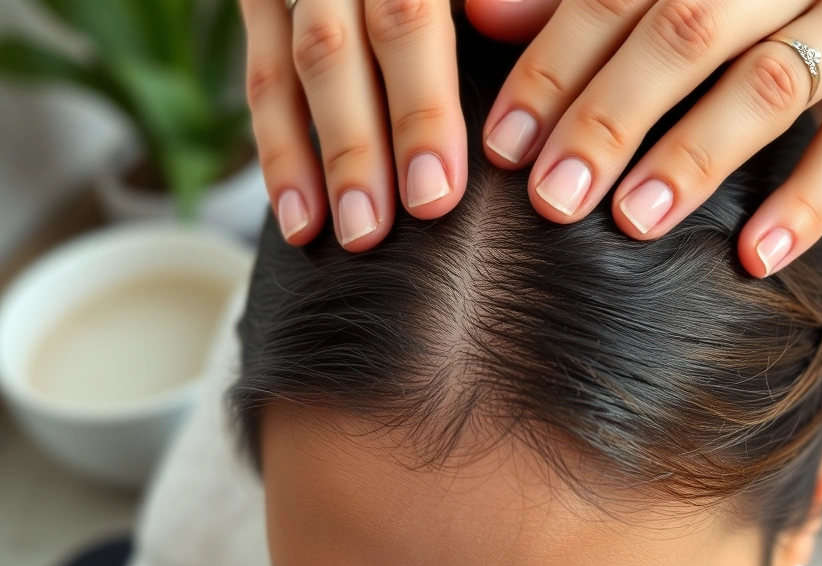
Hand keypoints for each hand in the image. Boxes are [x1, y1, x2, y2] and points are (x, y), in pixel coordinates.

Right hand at [240, 0, 541, 250]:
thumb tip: (510, 29)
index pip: (409, 22)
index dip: (421, 111)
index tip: (435, 194)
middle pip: (337, 52)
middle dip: (356, 150)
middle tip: (371, 233)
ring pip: (289, 68)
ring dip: (307, 160)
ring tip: (335, 236)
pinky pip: (260, 74)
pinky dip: (275, 149)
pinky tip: (297, 215)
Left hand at [471, 0, 821, 275]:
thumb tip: (485, 16)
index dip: (554, 67)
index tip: (506, 143)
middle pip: (684, 32)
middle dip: (610, 116)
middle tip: (554, 197)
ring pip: (768, 84)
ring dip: (695, 157)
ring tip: (633, 222)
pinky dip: (808, 205)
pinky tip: (753, 258)